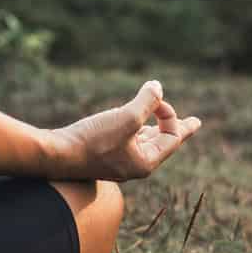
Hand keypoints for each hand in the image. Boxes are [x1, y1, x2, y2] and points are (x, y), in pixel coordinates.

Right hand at [53, 80, 201, 180]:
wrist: (57, 154)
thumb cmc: (93, 140)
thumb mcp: (126, 117)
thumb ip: (147, 102)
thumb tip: (158, 87)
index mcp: (145, 162)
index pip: (172, 138)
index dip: (171, 114)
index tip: (155, 98)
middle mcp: (134, 165)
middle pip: (163, 142)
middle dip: (176, 128)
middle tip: (194, 123)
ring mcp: (118, 160)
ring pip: (145, 140)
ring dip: (155, 126)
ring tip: (165, 121)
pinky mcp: (103, 153)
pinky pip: (129, 139)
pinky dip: (137, 127)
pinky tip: (135, 123)